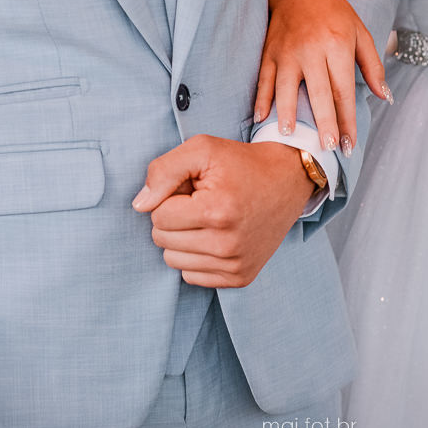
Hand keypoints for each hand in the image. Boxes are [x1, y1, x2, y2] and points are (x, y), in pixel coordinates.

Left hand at [132, 137, 314, 287]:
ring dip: (182, 239)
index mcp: (216, 211)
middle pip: (162, 240)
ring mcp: (236, 264)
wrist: (288, 180)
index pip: (158, 217)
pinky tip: (215, 237)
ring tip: (208, 219)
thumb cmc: (241, 163)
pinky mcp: (241, 277)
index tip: (193, 188)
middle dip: (174, 218)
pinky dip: (196, 257)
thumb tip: (140, 205)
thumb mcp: (202, 150)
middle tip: (202, 202)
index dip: (170, 198)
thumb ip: (163, 171)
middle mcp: (227, 244)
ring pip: (173, 261)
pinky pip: (192, 276)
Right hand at [257, 0, 391, 155]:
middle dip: (324, 122)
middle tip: (327, 147)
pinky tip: (260, 117)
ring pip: (286, 87)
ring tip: (289, 136)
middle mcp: (312, 50)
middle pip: (318, 92)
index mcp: (337, 45)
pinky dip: (262, 98)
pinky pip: (264, 78)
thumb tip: (384, 96)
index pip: (343, 89)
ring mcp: (287, 52)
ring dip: (287, 113)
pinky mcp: (269, 52)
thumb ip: (372, 65)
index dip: (347, 119)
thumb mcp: (360, 31)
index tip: (349, 143)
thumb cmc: (333, 12)